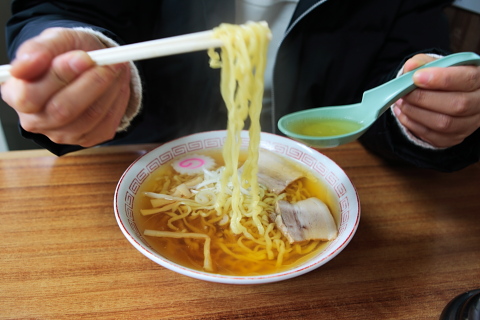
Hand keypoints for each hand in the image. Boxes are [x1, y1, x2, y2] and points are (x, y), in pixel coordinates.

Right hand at [0, 27, 130, 146]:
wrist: (89, 64)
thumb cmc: (66, 52)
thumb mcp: (53, 39)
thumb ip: (38, 48)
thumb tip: (28, 63)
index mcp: (16, 94)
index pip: (31, 95)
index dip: (59, 76)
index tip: (84, 57)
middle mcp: (36, 120)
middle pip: (62, 110)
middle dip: (91, 83)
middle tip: (109, 62)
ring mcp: (62, 134)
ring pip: (89, 117)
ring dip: (109, 90)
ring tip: (116, 68)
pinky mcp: (87, 139)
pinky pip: (106, 123)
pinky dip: (117, 100)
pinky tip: (117, 84)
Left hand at [393, 54, 479, 147]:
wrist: (446, 94)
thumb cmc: (442, 77)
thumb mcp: (435, 64)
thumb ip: (423, 63)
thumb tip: (410, 66)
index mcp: (479, 78)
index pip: (467, 79)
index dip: (441, 79)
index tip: (416, 77)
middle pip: (457, 104)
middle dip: (424, 98)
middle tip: (404, 93)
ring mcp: (469, 123)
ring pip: (444, 124)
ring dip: (416, 113)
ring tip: (401, 102)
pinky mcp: (455, 138)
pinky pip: (434, 137)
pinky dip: (413, 125)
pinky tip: (403, 113)